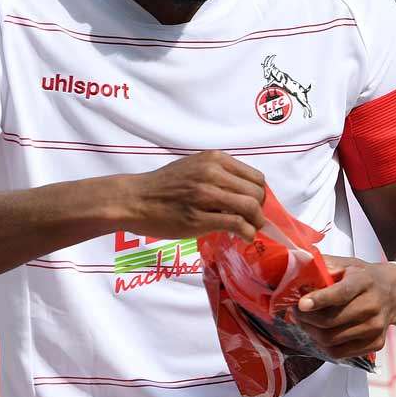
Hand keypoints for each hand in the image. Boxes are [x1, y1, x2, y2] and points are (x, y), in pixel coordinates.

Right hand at [117, 150, 266, 241]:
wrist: (135, 199)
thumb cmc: (164, 186)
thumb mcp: (194, 167)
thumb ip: (219, 174)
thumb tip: (245, 192)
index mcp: (214, 159)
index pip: (256, 177)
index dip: (259, 194)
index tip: (254, 205)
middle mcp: (212, 173)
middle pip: (257, 193)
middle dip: (260, 210)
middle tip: (253, 220)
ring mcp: (205, 195)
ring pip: (251, 208)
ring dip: (257, 223)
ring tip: (251, 230)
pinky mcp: (199, 218)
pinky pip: (237, 224)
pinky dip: (247, 233)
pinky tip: (244, 237)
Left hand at [294, 256, 395, 359]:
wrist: (394, 293)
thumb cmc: (364, 278)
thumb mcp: (347, 264)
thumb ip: (324, 265)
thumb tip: (299, 266)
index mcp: (364, 282)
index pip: (341, 293)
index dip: (319, 300)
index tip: (301, 304)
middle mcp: (372, 306)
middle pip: (331, 321)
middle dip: (306, 318)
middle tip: (296, 312)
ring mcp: (375, 327)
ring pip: (332, 339)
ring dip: (311, 332)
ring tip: (306, 322)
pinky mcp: (375, 343)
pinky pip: (340, 353)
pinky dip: (324, 345)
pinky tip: (320, 333)